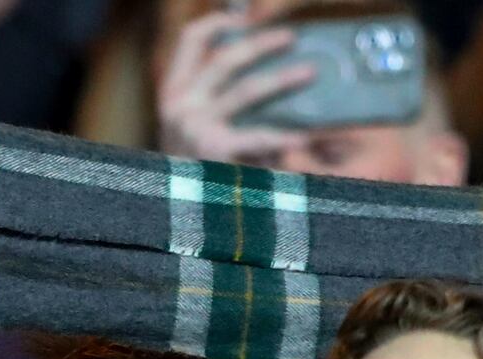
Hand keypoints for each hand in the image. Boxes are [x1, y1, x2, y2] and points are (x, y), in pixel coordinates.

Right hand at [157, 11, 313, 162]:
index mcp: (172, 92)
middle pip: (226, 58)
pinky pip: (258, 136)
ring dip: (282, 78)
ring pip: (247, 90)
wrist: (175, 214)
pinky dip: (283, 136)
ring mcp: (195, 127)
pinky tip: (303, 136)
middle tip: (292, 38)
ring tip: (310, 72)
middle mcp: (180, 105)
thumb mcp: (190, 131)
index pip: (190, 40)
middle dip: (262, 44)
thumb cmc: (190, 172)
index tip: (243, 17)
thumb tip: (262, 75)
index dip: (217, 22)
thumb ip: (214, 101)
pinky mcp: (213, 151)